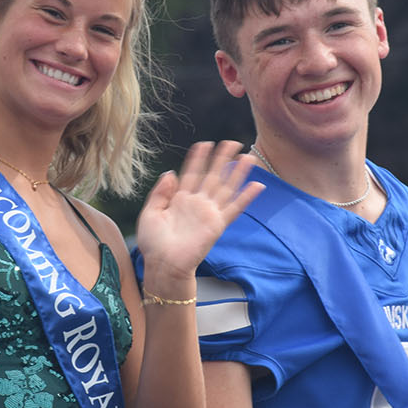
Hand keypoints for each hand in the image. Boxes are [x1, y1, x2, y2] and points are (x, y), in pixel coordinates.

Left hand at [136, 141, 262, 281]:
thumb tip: (170, 172)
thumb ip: (160, 192)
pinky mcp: (217, 225)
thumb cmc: (153, 243)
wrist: (163, 265)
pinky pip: (235, 208)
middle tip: (232, 142)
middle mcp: (197, 203)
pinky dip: (246, 198)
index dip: (199, 158)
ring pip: (227, 187)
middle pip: (213, 176)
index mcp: (179, 199)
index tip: (205, 143)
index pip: (192, 173)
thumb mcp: (149, 213)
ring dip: (238, 172)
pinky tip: (257, 186)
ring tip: (248, 157)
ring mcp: (209, 213)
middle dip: (223, 159)